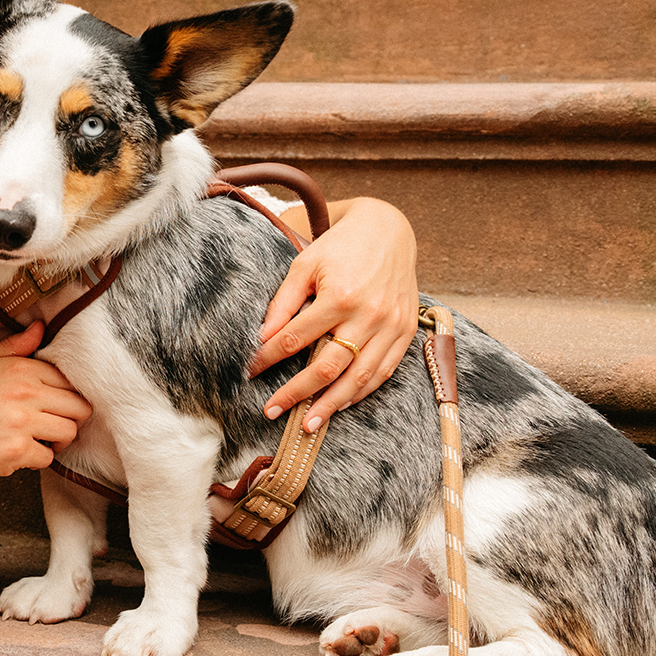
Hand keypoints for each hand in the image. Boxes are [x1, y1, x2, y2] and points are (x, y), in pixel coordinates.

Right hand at [0, 323, 94, 568]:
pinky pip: (48, 457)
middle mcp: (25, 393)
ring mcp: (23, 423)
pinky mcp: (17, 452)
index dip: (65, 394)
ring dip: (58, 440)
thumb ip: (12, 347)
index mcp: (19, 368)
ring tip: (40, 440)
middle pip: (78, 406)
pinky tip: (20, 454)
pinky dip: (37, 460)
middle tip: (52, 425)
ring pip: (70, 432)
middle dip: (69, 418)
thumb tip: (39, 329)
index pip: (67, 379)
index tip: (53, 404)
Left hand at [248, 197, 418, 431]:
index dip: (269, 358)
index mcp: (341, 296)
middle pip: (327, 367)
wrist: (389, 231)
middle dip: (297, 393)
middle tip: (271, 410)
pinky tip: (340, 404)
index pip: (295, 338)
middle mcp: (369, 316)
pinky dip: (361, 392)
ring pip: (358, 378)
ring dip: (330, 405)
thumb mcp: (305, 265)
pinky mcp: (405, 332)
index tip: (251, 372)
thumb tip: (263, 339)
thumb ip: (284, 303)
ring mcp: (391, 327)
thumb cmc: (341, 246)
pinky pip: (383, 371)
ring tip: (307, 424)